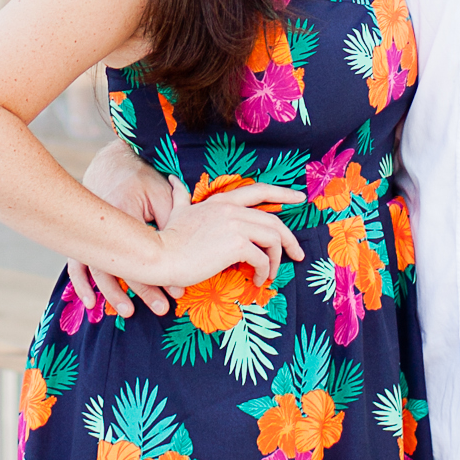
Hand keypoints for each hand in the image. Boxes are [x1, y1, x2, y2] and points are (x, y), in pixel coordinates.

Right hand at [69, 157, 178, 321]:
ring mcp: (89, 232)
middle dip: (141, 289)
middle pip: (119, 264)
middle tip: (161, 309)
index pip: (142, 250)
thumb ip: (170, 223)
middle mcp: (102, 225)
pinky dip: (82, 284)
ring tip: (128, 312)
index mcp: (122, 212)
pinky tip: (90, 303)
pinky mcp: (85, 237)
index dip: (160, 273)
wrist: (113, 164)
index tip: (177, 290)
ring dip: (111, 292)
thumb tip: (179, 257)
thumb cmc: (142, 180)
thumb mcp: (162, 195)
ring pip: (97, 268)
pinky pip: (78, 264)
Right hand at [125, 180, 294, 295]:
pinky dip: (264, 271)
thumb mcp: (176, 211)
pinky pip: (262, 258)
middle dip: (290, 239)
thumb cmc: (168, 238)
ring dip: (276, 260)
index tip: (300, 199)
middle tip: (297, 254)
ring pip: (273, 239)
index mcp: (221, 201)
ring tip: (269, 274)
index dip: (283, 194)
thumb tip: (173, 180)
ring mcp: (235, 226)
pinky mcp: (236, 245)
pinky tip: (257, 280)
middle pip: (274, 221)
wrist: (159, 255)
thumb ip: (179, 195)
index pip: (259, 190)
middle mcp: (231, 209)